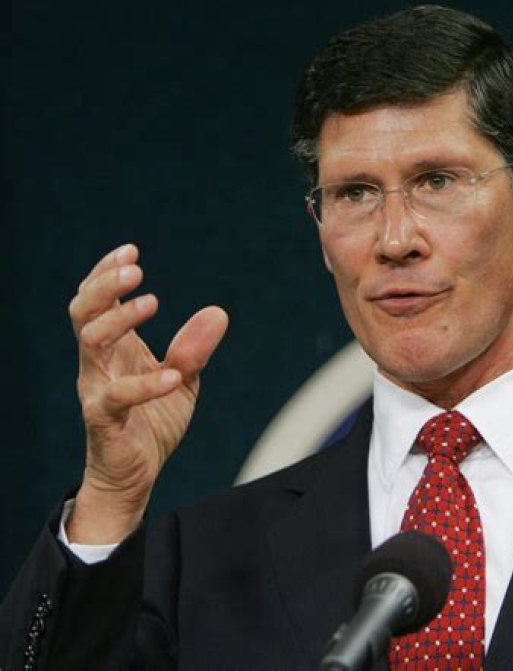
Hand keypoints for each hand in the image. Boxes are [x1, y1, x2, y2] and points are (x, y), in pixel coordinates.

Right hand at [66, 244, 227, 542]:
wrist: (137, 472)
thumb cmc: (153, 419)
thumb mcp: (183, 378)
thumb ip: (195, 348)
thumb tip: (218, 312)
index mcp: (114, 348)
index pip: (96, 300)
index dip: (106, 273)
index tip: (130, 251)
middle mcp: (98, 362)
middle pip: (83, 312)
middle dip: (104, 286)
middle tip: (134, 268)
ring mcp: (97, 389)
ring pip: (89, 343)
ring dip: (119, 319)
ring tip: (152, 301)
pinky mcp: (104, 419)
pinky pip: (118, 396)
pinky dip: (146, 384)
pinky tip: (173, 375)